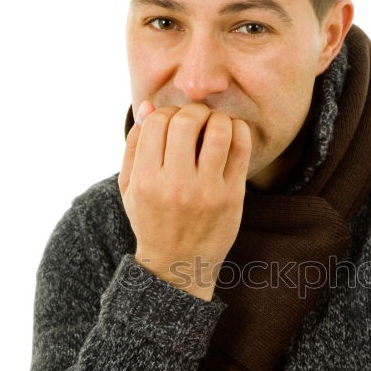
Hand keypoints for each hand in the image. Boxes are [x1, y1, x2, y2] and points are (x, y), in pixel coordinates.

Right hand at [117, 100, 251, 298]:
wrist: (178, 265)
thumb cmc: (151, 221)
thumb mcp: (130, 187)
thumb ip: (134, 146)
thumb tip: (149, 106)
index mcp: (146, 180)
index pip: (156, 123)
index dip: (165, 113)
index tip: (172, 123)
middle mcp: (176, 185)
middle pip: (186, 121)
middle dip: (192, 111)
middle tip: (196, 120)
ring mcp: (207, 191)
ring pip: (217, 130)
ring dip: (217, 118)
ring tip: (214, 125)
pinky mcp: (232, 197)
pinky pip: (241, 148)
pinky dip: (238, 130)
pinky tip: (232, 133)